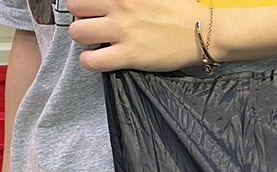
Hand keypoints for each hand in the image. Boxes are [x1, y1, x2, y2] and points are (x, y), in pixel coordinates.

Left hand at [66, 0, 205, 72]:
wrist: (201, 32)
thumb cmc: (180, 9)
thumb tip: (115, 0)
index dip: (85, 1)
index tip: (91, 8)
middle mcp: (120, 5)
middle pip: (76, 6)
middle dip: (80, 15)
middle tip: (91, 23)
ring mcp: (123, 31)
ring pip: (78, 32)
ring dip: (82, 38)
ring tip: (93, 42)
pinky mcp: (129, 55)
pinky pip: (92, 60)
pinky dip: (89, 61)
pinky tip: (96, 59)